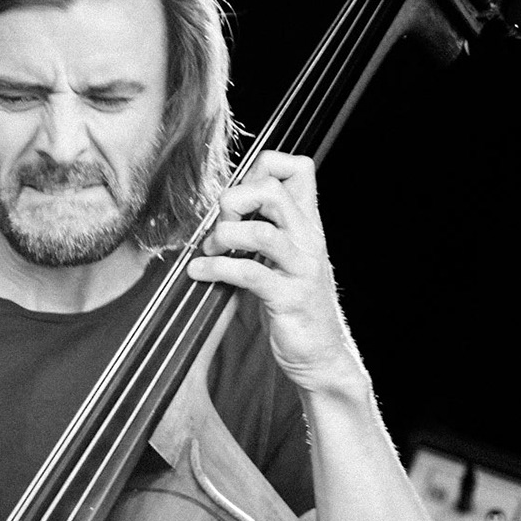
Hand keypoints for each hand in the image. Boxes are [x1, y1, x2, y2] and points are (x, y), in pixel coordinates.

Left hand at [185, 151, 361, 390]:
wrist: (321, 353)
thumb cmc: (294, 302)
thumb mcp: (284, 255)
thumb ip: (266, 226)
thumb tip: (226, 203)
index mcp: (308, 223)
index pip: (298, 167)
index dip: (262, 167)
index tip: (240, 196)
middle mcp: (309, 239)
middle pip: (273, 189)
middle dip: (234, 200)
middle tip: (221, 225)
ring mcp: (301, 268)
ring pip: (261, 232)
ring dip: (223, 237)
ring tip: (209, 251)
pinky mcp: (289, 298)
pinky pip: (250, 273)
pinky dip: (216, 269)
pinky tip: (199, 272)